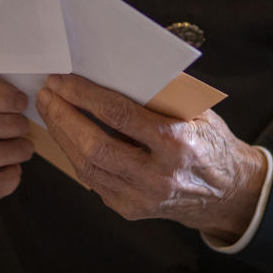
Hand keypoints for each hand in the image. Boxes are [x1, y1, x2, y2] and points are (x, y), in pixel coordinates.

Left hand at [37, 74, 266, 242]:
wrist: (225, 193)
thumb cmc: (208, 140)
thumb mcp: (197, 108)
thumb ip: (161, 90)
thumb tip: (115, 64)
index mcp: (176, 143)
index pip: (118, 114)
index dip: (84, 95)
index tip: (62, 78)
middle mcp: (157, 175)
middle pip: (95, 144)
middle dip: (63, 115)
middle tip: (47, 93)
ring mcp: (141, 197)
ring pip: (87, 165)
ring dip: (61, 134)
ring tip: (49, 109)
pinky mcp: (129, 209)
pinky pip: (91, 179)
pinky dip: (74, 153)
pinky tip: (65, 133)